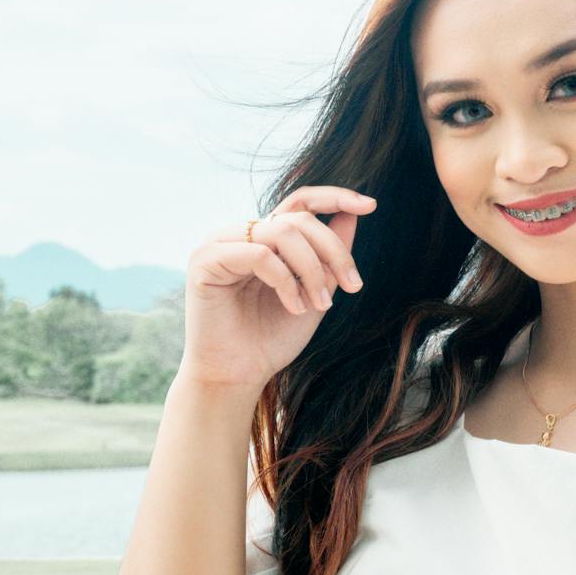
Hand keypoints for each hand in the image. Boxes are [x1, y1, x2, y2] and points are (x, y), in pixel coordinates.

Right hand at [179, 185, 375, 391]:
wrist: (238, 377)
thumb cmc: (271, 340)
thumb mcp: (315, 292)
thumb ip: (329, 256)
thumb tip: (354, 213)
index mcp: (262, 238)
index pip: (299, 202)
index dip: (335, 197)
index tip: (370, 205)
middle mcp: (239, 235)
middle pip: (298, 219)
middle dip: (334, 251)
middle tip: (352, 285)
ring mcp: (219, 244)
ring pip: (282, 232)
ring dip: (312, 269)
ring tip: (321, 304)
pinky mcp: (205, 261)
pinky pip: (259, 254)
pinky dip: (286, 280)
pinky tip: (294, 306)